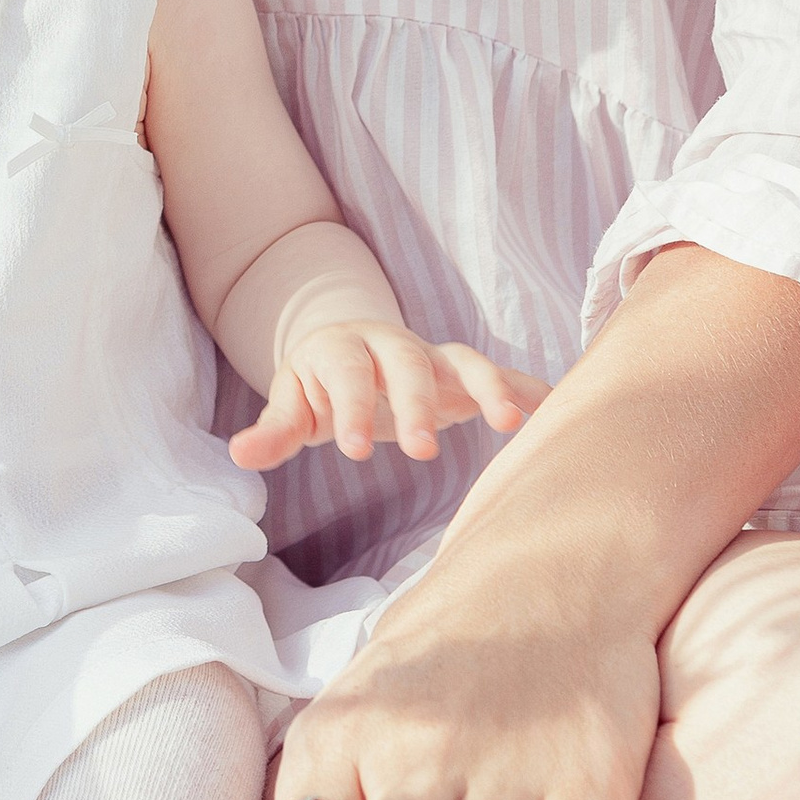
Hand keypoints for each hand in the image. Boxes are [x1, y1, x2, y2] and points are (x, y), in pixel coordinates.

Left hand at [230, 323, 544, 470]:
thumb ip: (275, 430)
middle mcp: (393, 347)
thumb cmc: (320, 385)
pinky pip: (500, 374)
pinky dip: (528, 388)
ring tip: (508, 423)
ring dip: (486, 386)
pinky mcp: (462, 374)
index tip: (352, 450)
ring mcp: (433, 357)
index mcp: (344, 351)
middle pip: (407, 365)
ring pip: (463, 361)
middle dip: (415, 404)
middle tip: (421, 450)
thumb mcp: (292, 404)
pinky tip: (559, 407)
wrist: (349, 346)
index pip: (346, 375)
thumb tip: (240, 453)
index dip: (349, 408)